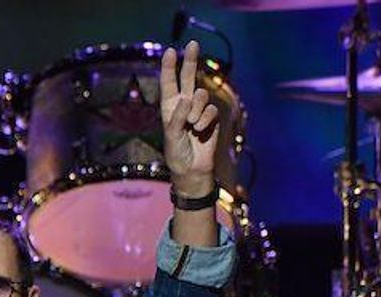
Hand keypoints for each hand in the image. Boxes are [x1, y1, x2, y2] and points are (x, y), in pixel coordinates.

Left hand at [160, 41, 220, 196]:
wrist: (192, 169)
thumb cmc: (176, 153)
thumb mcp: (171, 136)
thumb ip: (177, 117)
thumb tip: (186, 99)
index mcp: (169, 107)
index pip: (169, 83)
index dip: (170, 66)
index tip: (171, 51)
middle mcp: (183, 105)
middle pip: (188, 77)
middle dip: (190, 61)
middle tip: (192, 43)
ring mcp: (198, 110)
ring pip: (201, 96)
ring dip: (196, 111)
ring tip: (191, 126)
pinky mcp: (211, 118)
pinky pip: (210, 111)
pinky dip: (205, 121)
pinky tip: (200, 131)